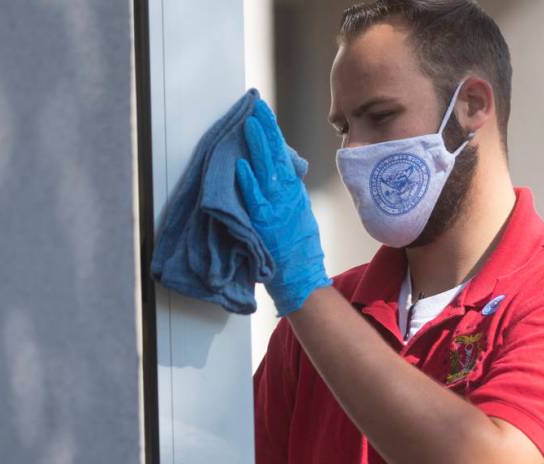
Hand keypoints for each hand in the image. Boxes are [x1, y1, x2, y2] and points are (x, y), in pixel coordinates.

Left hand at [236, 98, 331, 315]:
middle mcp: (286, 195)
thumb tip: (281, 170)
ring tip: (247, 125)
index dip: (272, 133)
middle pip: (275, 156)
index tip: (263, 113)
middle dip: (265, 131)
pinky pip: (255, 199)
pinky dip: (247, 182)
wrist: (303, 274)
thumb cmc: (299, 246)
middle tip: (255, 108)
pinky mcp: (265, 223)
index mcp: (293, 190)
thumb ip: (288, 190)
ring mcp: (276, 208)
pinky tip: (240, 165)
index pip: (282, 154)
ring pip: (266, 171)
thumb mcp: (299, 210)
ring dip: (257, 147)